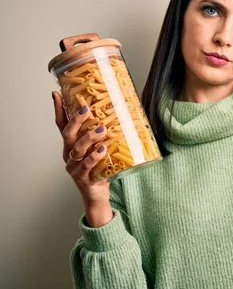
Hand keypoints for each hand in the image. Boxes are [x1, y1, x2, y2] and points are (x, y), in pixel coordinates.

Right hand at [53, 91, 112, 225]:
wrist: (98, 195)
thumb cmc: (101, 169)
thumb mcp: (101, 149)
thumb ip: (104, 136)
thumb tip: (120, 115)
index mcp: (71, 145)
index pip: (62, 125)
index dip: (59, 110)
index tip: (56, 94)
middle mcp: (69, 154)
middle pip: (67, 134)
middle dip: (75, 120)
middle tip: (86, 109)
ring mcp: (73, 166)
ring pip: (77, 149)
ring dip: (89, 138)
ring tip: (101, 129)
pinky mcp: (82, 177)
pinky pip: (86, 165)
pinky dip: (94, 157)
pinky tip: (101, 150)